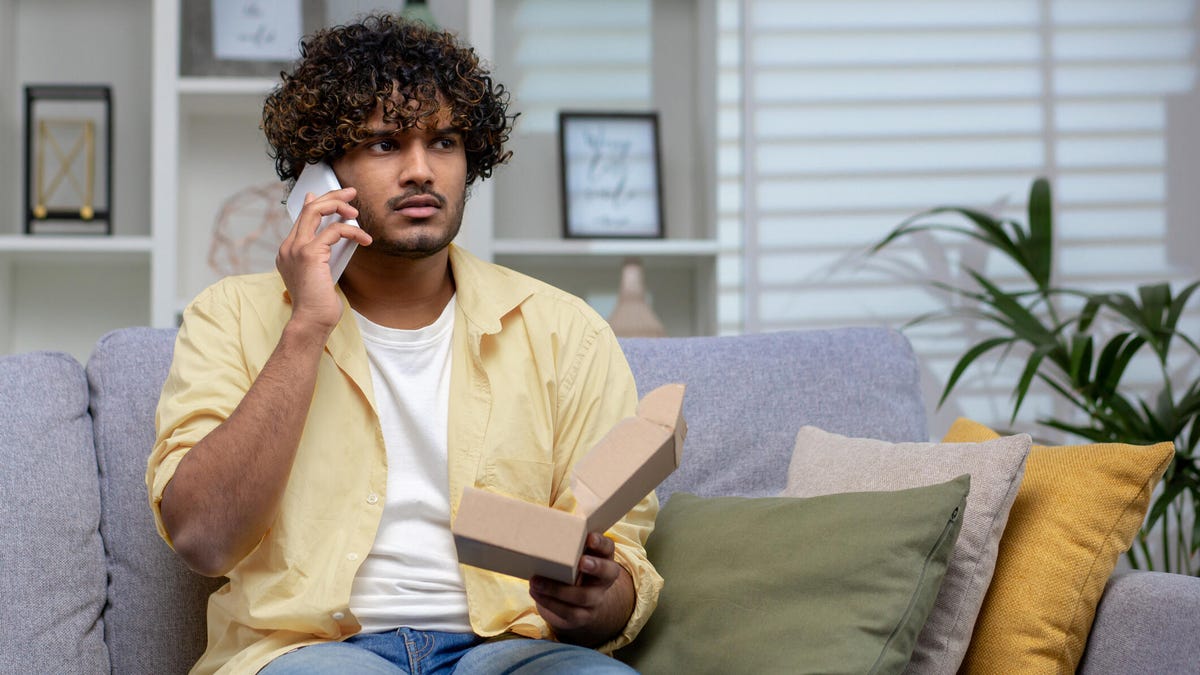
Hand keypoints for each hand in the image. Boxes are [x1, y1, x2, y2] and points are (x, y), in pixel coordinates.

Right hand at [276, 187, 370, 330]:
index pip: (301, 218)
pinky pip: (334, 231)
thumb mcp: (321, 273)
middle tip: (351, 192)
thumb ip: (324, 254)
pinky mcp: (309, 254)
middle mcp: (288, 247)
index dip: (317, 202)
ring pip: (316, 211)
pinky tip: (364, 239)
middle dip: (331, 196)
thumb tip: (334, 235)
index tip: (334, 196)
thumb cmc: (319, 304)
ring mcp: (296, 249)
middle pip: (308, 209)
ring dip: (340, 206)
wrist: (312, 321)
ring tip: (356, 212)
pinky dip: (352, 231)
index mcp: (288, 251)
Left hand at [529, 532, 634, 646]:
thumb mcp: (571, 556)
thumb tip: (534, 530)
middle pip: (608, 573)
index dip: (601, 543)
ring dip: (557, 589)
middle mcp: (604, 579)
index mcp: (603, 558)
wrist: (574, 603)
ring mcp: (595, 599)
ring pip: (584, 596)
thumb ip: (563, 545)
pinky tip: (535, 592)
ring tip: (536, 581)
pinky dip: (549, 602)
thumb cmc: (568, 568)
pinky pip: (569, 612)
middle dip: (595, 566)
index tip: (590, 538)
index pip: (608, 548)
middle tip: (581, 561)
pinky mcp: (583, 615)